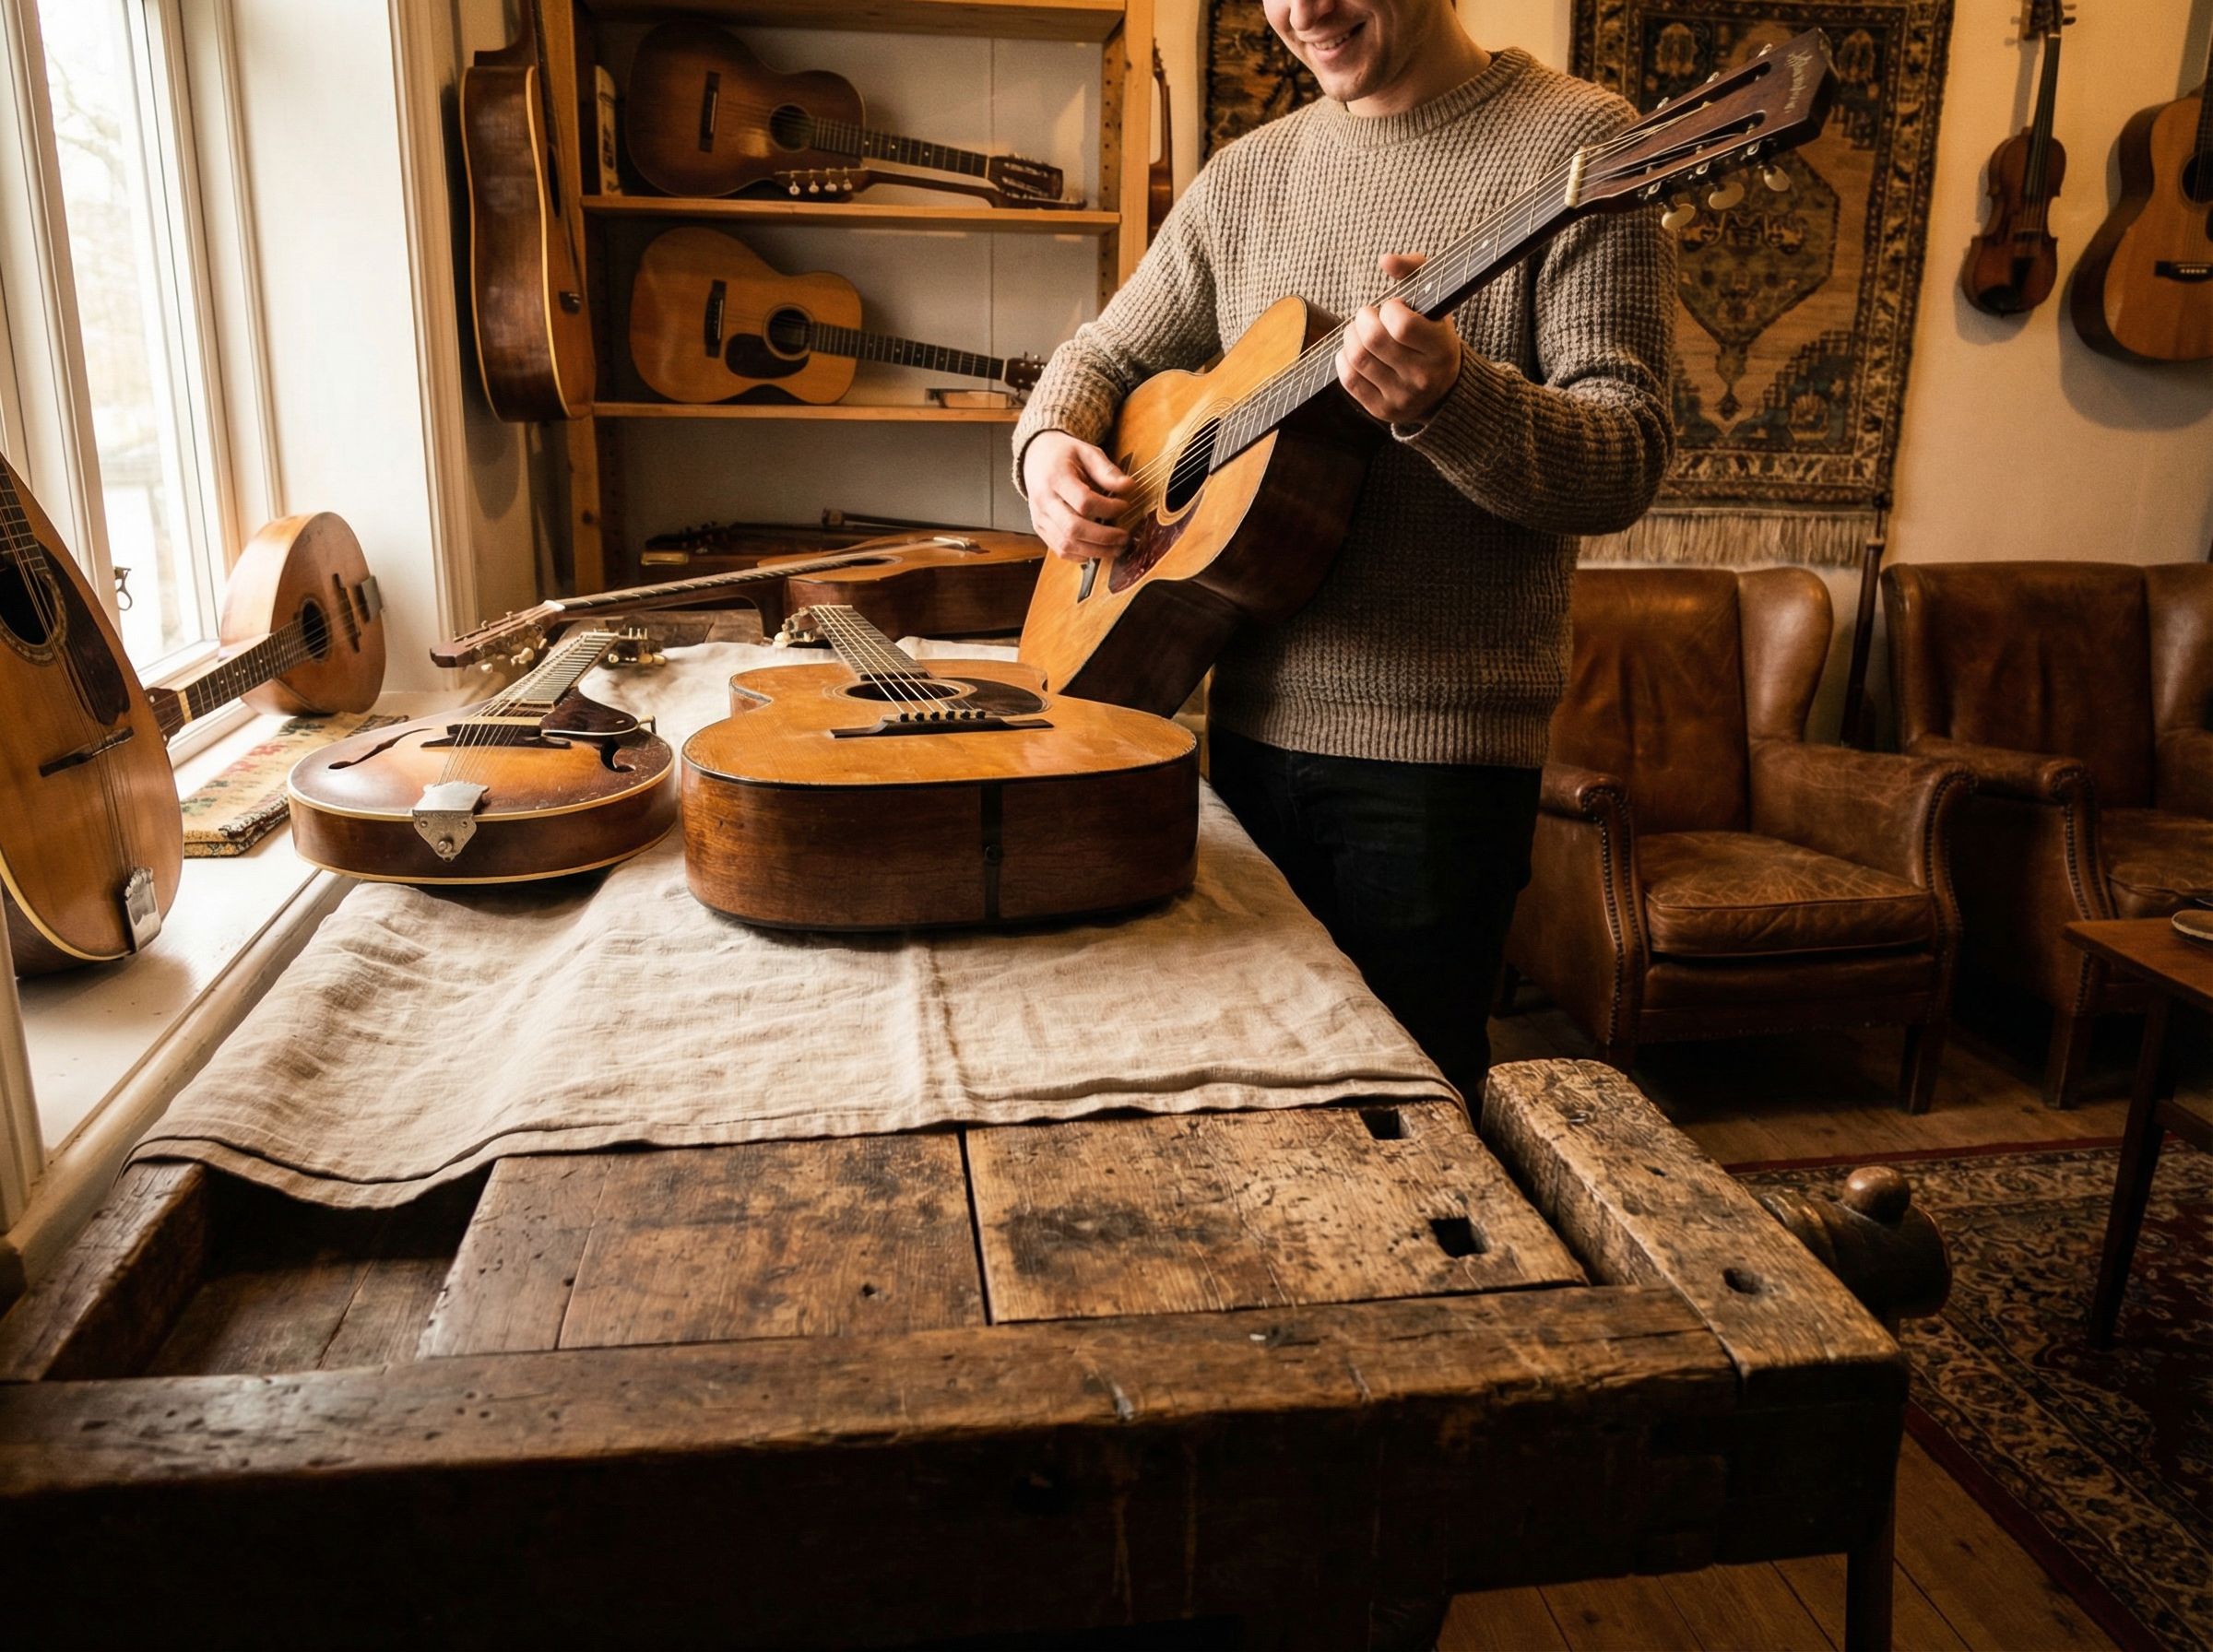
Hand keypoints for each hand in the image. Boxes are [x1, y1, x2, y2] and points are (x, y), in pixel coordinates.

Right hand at [1021, 430, 1132, 561]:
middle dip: (1104, 537)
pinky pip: (1059, 550)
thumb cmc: (1064, 455)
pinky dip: (1080, 555)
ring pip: (1066, 544)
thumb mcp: (1087, 452)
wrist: (1036, 458)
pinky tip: (1097, 550)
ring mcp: (1040, 517)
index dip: (1108, 508)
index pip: (1084, 501)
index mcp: (1056, 478)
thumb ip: (1107, 470)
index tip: (1125, 506)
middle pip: (1073, 528)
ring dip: (1095, 551)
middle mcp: (1044, 501)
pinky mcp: (1040, 529)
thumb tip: (1129, 487)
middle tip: (1124, 537)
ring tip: (1116, 548)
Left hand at [1336, 253, 1461, 426]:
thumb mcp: (1435, 301)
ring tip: (1360, 331)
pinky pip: (1349, 379)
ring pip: (1358, 358)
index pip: (1402, 325)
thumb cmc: (1433, 334)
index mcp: (1441, 348)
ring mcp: (1403, 397)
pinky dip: (1344, 358)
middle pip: (1373, 340)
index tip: (1393, 307)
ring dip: (1351, 336)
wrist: (1443, 390)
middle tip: (1368, 316)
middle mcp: (1423, 376)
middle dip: (1363, 319)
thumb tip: (1385, 259)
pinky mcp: (1383, 410)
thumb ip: (1415, 270)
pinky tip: (1354, 350)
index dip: (1389, 309)